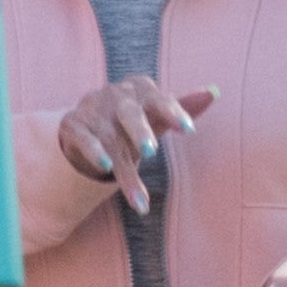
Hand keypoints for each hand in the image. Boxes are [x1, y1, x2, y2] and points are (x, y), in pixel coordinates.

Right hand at [58, 73, 211, 215]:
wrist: (89, 124)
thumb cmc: (132, 121)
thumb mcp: (157, 116)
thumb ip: (181, 107)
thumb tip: (213, 93)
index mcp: (140, 89)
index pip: (159, 99)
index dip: (173, 112)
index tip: (189, 131)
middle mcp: (115, 95)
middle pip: (129, 112)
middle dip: (140, 132)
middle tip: (152, 153)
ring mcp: (92, 108)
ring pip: (110, 139)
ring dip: (124, 169)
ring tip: (138, 197)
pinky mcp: (72, 124)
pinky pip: (84, 139)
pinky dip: (93, 153)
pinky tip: (105, 169)